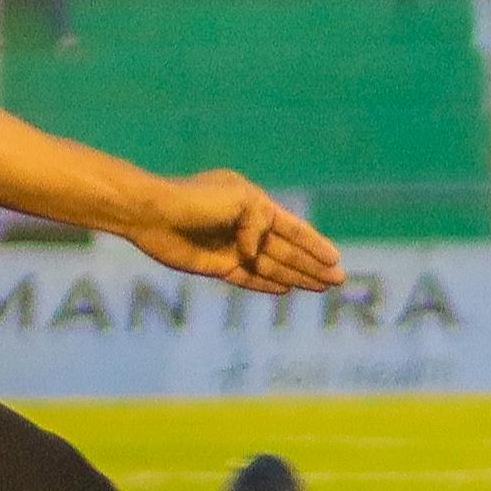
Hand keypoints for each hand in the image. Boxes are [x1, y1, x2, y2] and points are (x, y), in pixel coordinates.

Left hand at [128, 169, 346, 295]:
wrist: (152, 214)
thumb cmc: (194, 200)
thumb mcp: (238, 200)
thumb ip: (257, 225)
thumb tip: (256, 253)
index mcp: (255, 205)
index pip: (292, 228)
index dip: (315, 244)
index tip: (336, 259)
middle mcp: (247, 227)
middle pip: (286, 250)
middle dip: (312, 265)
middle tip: (338, 281)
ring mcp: (232, 248)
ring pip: (271, 266)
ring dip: (296, 276)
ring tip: (320, 289)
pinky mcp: (216, 266)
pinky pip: (248, 278)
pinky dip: (266, 285)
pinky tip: (285, 291)